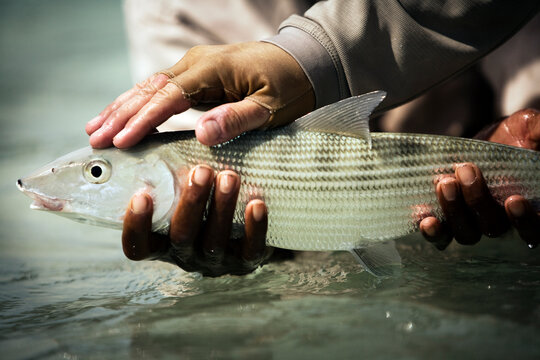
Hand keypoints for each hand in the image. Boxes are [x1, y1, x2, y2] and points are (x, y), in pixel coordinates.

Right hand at [86, 42, 313, 148]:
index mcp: (212, 71)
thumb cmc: (288, 87)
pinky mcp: (197, 75)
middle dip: (120, 114)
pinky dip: (139, 102)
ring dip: (122, 106)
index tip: (121, 141)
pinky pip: (161, 88)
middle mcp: (196, 64)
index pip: (169, 97)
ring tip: (95, 126)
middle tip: (94, 138)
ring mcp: (194, 67)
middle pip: (150, 89)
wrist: (300, 62)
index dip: (144, 120)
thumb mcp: (271, 108)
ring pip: (149, 86)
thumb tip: (202, 134)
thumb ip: (237, 119)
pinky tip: (124, 114)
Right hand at [121, 166, 272, 275]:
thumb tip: (145, 129)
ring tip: (230, 176)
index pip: (138, 245)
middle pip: (181, 236)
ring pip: (214, 241)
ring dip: (221, 207)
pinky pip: (251, 248)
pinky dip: (254, 227)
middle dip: (191, 202)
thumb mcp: (180, 187)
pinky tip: (256, 203)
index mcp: (162, 241)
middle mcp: (186, 255)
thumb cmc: (202, 200)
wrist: (245, 228)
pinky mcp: (246, 260)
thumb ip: (165, 167)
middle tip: (201, 170)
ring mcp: (217, 260)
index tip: (141, 194)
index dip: (137, 225)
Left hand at [421, 109, 539, 248]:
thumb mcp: (529, 127)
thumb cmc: (512, 134)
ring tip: (445, 183)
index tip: (514, 200)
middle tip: (467, 171)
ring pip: (467, 233)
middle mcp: (503, 221)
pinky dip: (434, 232)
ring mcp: (475, 224)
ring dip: (454, 210)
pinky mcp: (448, 222)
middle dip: (478, 200)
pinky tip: (427, 220)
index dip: (526, 220)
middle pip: (494, 227)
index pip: (535, 227)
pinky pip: (441, 238)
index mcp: (531, 206)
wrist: (478, 139)